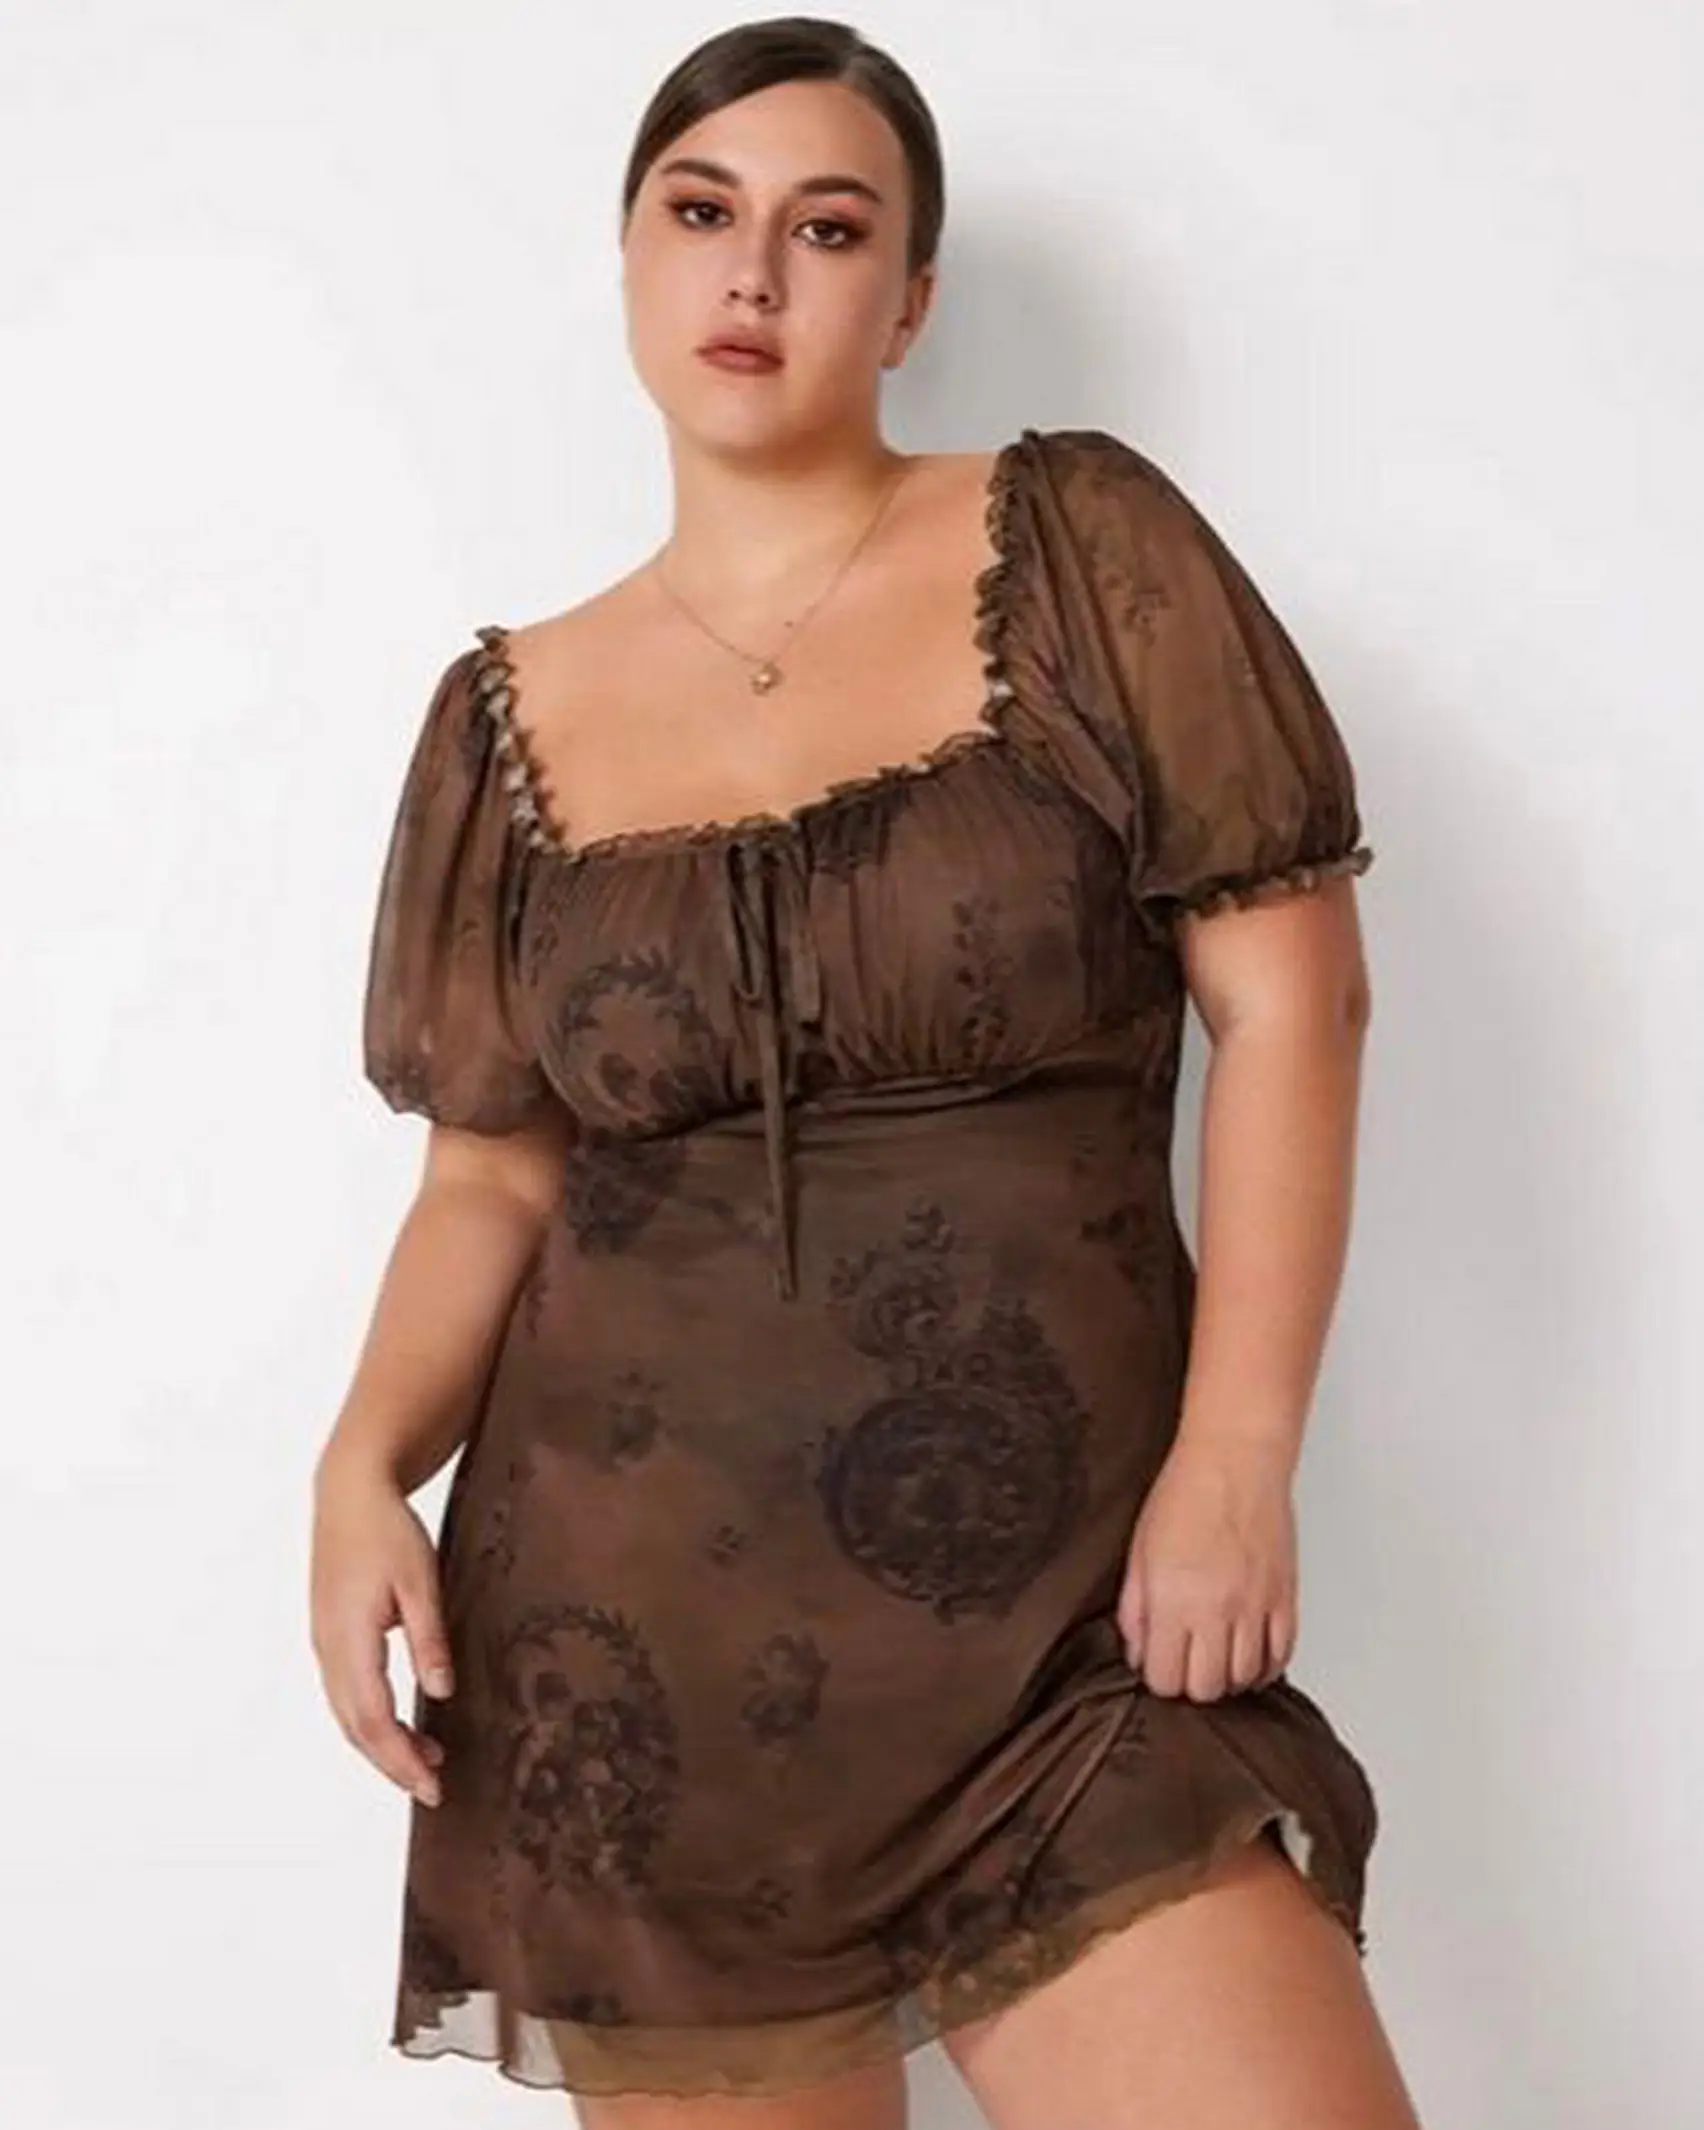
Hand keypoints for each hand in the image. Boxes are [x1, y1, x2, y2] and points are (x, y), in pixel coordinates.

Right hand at [310, 1456, 455, 1805]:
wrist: (349, 1492)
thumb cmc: (387, 1530)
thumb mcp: (420, 1580)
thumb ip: (429, 1637)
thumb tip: (440, 1692)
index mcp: (350, 1639)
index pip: (374, 1719)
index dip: (401, 1759)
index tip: (432, 1786)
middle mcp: (329, 1649)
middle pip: (357, 1727)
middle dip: (393, 1763)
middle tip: (433, 1787)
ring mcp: (324, 1644)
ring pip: (348, 1713)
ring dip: (383, 1743)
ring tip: (427, 1757)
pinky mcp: (329, 1635)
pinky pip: (346, 1693)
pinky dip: (371, 1718)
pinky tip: (401, 1719)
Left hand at [1116, 1434, 1297, 1700]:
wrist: (1235, 1458)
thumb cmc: (1185, 1493)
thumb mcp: (1140, 1551)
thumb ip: (1136, 1608)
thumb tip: (1138, 1650)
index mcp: (1174, 1599)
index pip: (1166, 1679)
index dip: (1158, 1677)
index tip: (1157, 1664)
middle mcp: (1218, 1610)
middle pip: (1207, 1688)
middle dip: (1191, 1683)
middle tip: (1185, 1663)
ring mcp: (1256, 1607)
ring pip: (1244, 1678)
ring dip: (1227, 1677)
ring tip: (1214, 1657)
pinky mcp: (1285, 1598)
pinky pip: (1280, 1656)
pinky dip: (1263, 1667)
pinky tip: (1248, 1657)